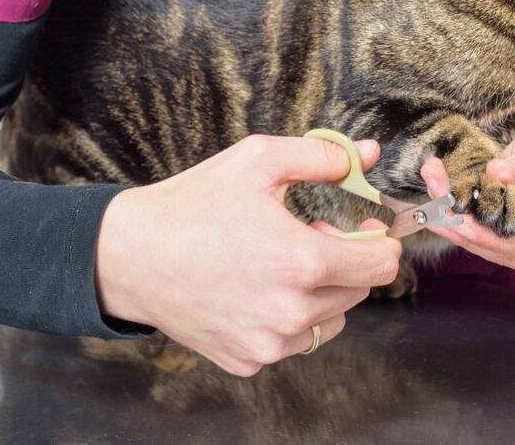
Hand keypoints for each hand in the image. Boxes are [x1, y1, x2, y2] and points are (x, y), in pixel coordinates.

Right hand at [94, 134, 401, 376]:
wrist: (132, 255)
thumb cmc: (193, 205)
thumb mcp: (258, 161)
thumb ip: (322, 156)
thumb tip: (367, 153)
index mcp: (301, 262)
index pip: (382, 264)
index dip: (379, 240)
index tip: (363, 226)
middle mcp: (291, 312)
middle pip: (359, 290)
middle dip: (343, 260)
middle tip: (305, 234)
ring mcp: (269, 344)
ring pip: (330, 319)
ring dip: (320, 292)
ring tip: (278, 262)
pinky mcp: (248, 360)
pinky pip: (293, 341)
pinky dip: (288, 318)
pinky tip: (256, 289)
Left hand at [421, 91, 514, 280]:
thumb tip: (492, 176)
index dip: (485, 235)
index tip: (453, 217)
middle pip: (508, 252)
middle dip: (466, 227)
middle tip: (431, 202)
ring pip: (499, 249)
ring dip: (464, 224)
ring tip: (433, 193)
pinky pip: (502, 238)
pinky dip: (476, 221)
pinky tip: (449, 200)